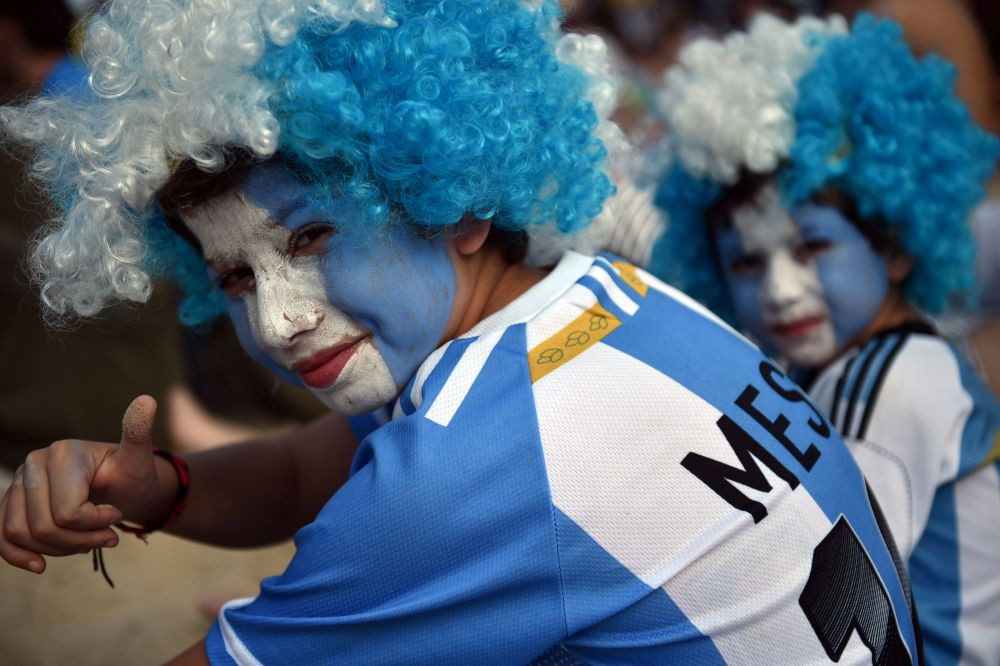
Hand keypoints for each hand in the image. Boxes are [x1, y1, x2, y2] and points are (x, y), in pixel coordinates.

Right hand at [0, 395, 168, 572]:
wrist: (123, 488)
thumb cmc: (132, 475)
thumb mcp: (140, 459)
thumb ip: (138, 434)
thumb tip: (147, 400)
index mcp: (63, 453)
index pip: (68, 511)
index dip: (95, 524)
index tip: (115, 514)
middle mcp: (33, 464)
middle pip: (43, 526)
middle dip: (79, 541)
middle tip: (107, 536)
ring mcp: (18, 484)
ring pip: (20, 534)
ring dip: (57, 550)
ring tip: (87, 542)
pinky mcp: (12, 503)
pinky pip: (1, 535)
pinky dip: (16, 554)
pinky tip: (39, 565)